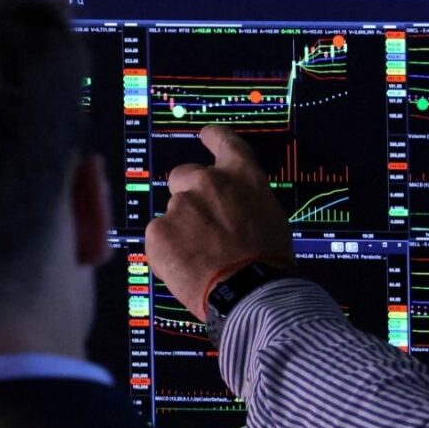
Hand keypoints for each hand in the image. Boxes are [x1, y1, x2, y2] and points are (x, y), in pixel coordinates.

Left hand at [145, 124, 292, 321]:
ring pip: (172, 213)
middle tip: (202, 226)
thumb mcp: (269, 216)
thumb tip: (230, 206)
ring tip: (201, 258)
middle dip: (188, 195)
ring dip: (181, 229)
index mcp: (242, 176)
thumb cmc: (269, 260)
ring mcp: (180, 206)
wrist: (252, 292)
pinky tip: (188, 268)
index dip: (213, 137)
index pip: (223, 141)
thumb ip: (244, 200)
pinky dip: (169, 251)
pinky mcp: (158, 232)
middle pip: (183, 176)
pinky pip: (159, 238)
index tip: (206, 135)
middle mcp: (208, 181)